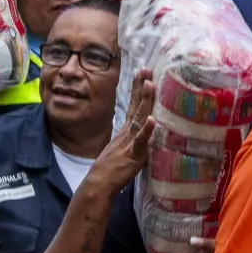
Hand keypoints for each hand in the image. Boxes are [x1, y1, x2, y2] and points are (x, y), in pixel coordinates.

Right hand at [87, 70, 155, 195]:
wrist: (98, 184)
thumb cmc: (111, 169)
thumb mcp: (123, 149)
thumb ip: (132, 139)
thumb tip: (142, 132)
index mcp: (127, 131)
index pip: (134, 105)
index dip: (138, 89)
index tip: (142, 73)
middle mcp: (128, 132)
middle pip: (137, 106)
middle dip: (142, 86)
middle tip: (146, 68)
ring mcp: (130, 142)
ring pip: (139, 118)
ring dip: (145, 101)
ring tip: (150, 84)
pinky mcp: (134, 154)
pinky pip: (141, 141)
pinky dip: (147, 130)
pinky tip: (153, 120)